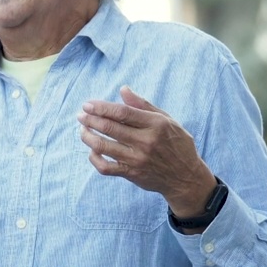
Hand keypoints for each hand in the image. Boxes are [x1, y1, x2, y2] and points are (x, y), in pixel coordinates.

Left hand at [76, 85, 214, 217]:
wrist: (185, 177)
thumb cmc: (176, 144)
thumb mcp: (167, 120)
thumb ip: (144, 105)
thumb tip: (123, 89)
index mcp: (155, 125)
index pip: (122, 112)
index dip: (102, 107)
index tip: (87, 104)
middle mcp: (146, 142)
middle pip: (110, 128)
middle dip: (90, 119)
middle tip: (80, 115)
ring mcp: (137, 159)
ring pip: (104, 147)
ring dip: (88, 136)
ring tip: (82, 130)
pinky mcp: (132, 173)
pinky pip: (106, 167)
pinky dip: (94, 159)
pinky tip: (92, 151)